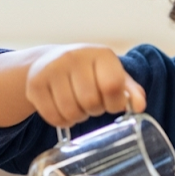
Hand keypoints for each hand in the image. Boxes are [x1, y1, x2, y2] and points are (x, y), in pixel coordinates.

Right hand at [25, 44, 145, 127]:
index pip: (112, 86)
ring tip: (79, 106)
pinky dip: (62, 121)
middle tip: (92, 104)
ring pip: (70, 112)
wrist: (52, 61)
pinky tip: (64, 110)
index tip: (112, 103)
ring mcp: (51, 69)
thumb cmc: (91, 72)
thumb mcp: (113, 75)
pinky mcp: (34, 84)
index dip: (115, 103)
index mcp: (100, 54)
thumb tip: (140, 106)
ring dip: (78, 117)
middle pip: (90, 102)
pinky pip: (53, 117)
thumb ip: (130, 91)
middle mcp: (74, 57)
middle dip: (95, 110)